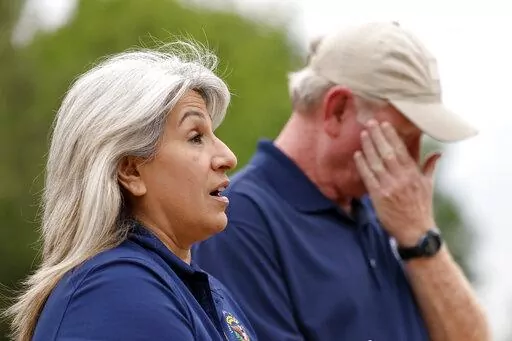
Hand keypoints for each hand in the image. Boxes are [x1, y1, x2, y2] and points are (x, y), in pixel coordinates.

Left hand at [353, 120, 441, 246]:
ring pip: (377, 163)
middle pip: (388, 153)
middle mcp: (402, 178)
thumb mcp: (428, 186)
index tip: (384, 124)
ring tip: (362, 135)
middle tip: (369, 123)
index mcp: (414, 174)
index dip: (392, 136)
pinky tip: (357, 155)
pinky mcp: (379, 197)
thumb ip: (429, 167)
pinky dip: (363, 165)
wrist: (415, 231)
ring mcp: (390, 187)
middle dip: (378, 137)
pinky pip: (369, 177)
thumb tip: (438, 153)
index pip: (402, 150)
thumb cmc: (421, 208)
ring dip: (368, 147)